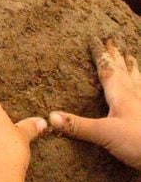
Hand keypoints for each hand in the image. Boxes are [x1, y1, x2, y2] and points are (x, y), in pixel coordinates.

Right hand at [49, 38, 140, 169]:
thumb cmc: (138, 142)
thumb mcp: (104, 134)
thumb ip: (78, 125)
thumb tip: (50, 116)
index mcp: (121, 95)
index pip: (108, 69)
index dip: (100, 54)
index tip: (95, 39)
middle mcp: (134, 96)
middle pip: (123, 70)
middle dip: (116, 56)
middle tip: (112, 41)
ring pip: (137, 81)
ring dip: (132, 68)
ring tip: (131, 57)